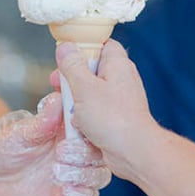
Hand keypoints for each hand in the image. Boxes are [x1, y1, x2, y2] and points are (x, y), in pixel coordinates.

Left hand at [0, 92, 110, 195]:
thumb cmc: (5, 147)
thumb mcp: (21, 131)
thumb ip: (43, 119)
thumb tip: (57, 99)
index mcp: (70, 132)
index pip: (95, 130)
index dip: (90, 131)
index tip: (72, 131)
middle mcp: (76, 154)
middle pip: (101, 155)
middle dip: (84, 155)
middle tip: (61, 153)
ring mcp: (74, 177)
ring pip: (99, 177)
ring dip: (84, 175)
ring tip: (58, 171)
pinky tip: (64, 190)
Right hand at [54, 39, 160, 179]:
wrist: (134, 152)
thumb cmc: (113, 118)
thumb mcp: (84, 87)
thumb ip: (72, 66)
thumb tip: (65, 47)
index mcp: (117, 64)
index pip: (101, 44)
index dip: (82, 48)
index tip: (65, 58)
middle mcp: (121, 78)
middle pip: (91, 69)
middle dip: (73, 79)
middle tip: (60, 86)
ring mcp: (120, 98)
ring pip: (91, 92)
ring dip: (76, 101)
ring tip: (70, 110)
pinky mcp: (117, 116)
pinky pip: (96, 110)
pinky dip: (85, 116)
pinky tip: (80, 125)